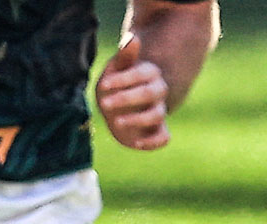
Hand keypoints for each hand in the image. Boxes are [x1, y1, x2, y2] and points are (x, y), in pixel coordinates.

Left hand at [95, 34, 170, 150]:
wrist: (116, 109)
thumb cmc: (114, 85)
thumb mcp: (115, 69)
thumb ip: (124, 57)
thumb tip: (132, 38)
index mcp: (149, 73)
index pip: (142, 74)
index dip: (123, 80)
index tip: (102, 86)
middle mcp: (157, 92)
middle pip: (149, 93)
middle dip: (126, 98)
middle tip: (103, 104)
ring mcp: (158, 111)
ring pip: (157, 115)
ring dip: (137, 119)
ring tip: (116, 122)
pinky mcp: (157, 131)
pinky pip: (164, 138)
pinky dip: (152, 142)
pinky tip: (135, 143)